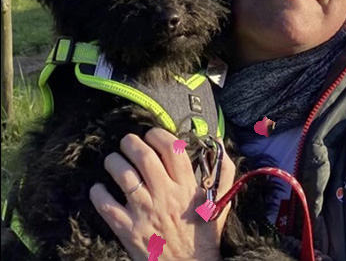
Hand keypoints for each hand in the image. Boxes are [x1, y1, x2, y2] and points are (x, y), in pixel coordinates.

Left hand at [89, 128, 234, 260]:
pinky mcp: (129, 231)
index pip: (172, 149)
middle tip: (127, 141)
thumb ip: (224, 171)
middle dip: (131, 142)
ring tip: (112, 160)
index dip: (159, 135)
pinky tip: (98, 188)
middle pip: (144, 157)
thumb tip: (217, 143)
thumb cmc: (205, 235)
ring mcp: (145, 213)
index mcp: (187, 187)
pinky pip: (106, 207)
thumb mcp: (220, 201)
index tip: (151, 134)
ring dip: (114, 162)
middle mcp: (165, 196)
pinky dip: (98, 194)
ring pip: (124, 176)